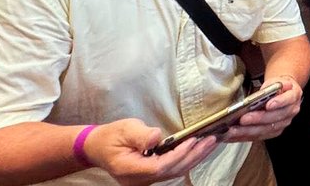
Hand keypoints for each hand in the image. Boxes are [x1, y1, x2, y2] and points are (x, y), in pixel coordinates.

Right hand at [82, 119, 219, 185]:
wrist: (97, 148)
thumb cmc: (110, 136)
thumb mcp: (124, 129)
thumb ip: (140, 135)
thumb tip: (156, 137)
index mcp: (130, 169)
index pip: (160, 166)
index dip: (179, 155)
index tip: (194, 140)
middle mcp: (138, 179)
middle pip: (172, 171)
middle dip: (194, 156)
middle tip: (212, 140)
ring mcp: (144, 180)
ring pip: (174, 172)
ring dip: (194, 158)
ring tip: (210, 143)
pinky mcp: (150, 176)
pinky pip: (171, 170)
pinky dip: (186, 160)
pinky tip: (198, 150)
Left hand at [222, 76, 303, 142]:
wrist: (283, 93)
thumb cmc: (278, 86)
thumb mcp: (276, 80)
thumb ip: (271, 85)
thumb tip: (263, 92)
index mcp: (293, 96)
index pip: (288, 99)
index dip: (279, 102)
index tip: (268, 105)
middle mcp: (290, 112)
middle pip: (274, 118)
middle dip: (258, 119)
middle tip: (243, 119)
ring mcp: (282, 124)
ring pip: (266, 130)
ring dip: (248, 131)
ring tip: (233, 130)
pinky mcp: (273, 132)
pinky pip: (259, 137)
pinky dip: (244, 137)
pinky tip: (232, 137)